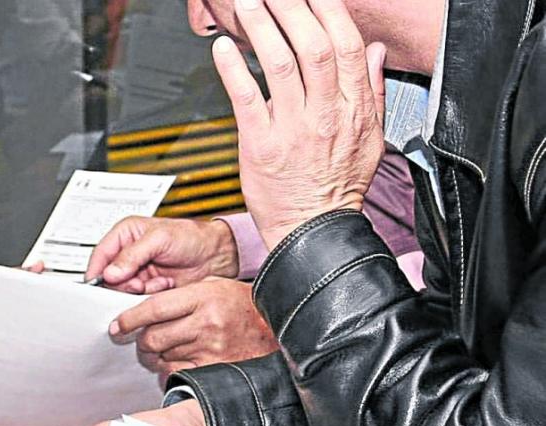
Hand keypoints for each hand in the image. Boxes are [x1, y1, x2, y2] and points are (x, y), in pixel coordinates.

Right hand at [85, 216, 238, 293]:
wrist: (216, 256)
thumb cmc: (192, 237)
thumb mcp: (160, 238)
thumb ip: (133, 254)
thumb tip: (111, 272)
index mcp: (126, 234)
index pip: (100, 254)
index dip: (96, 271)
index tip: (97, 285)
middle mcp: (129, 254)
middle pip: (109, 277)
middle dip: (124, 283)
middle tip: (140, 283)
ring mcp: (138, 272)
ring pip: (123, 290)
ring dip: (140, 290)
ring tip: (159, 281)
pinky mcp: (148, 287)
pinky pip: (138, 299)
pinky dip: (151, 295)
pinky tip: (165, 285)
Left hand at [112, 278, 276, 373]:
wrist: (277, 331)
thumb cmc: (246, 307)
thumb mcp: (215, 287)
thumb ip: (182, 294)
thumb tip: (145, 306)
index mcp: (204, 297)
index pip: (154, 308)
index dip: (130, 318)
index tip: (119, 324)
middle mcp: (206, 323)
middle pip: (153, 336)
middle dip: (141, 340)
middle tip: (140, 339)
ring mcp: (210, 348)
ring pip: (161, 356)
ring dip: (154, 356)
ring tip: (161, 350)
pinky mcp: (212, 369)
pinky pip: (175, 373)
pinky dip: (167, 370)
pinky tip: (173, 362)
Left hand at [212, 0, 385, 249]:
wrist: (313, 232)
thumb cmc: (337, 188)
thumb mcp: (371, 139)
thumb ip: (373, 92)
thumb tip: (374, 52)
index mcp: (353, 108)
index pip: (346, 45)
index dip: (329, 11)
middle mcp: (325, 114)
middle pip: (312, 46)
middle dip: (292, 9)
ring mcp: (292, 129)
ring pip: (280, 64)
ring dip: (262, 28)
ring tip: (248, 3)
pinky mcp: (261, 145)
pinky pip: (247, 99)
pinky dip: (233, 70)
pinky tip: (223, 49)